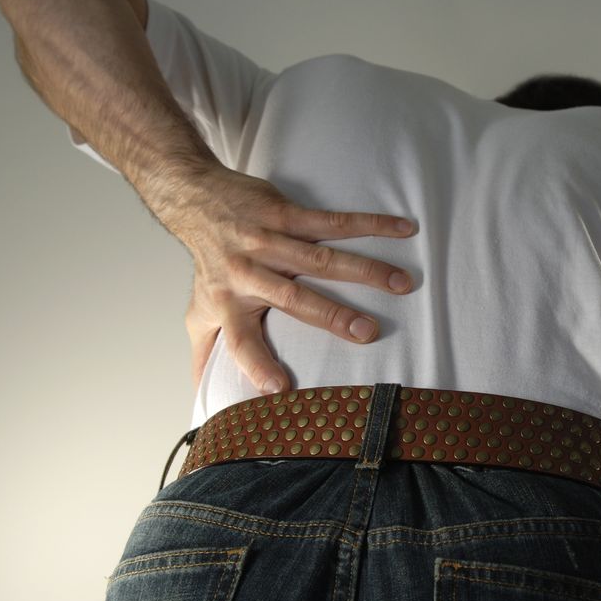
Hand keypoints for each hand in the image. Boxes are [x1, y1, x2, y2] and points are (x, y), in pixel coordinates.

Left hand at [159, 165, 416, 393]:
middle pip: (293, 299)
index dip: (257, 364)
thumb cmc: (208, 265)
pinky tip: (402, 230)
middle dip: (333, 316)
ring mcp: (269, 242)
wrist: (197, 201)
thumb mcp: (199, 313)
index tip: (280, 389)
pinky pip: (332, 222)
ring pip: (321, 260)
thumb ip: (207, 354)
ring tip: (402, 284)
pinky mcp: (286, 215)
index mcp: (229, 304)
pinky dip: (370, 225)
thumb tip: (205, 398)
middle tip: (369, 333)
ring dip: (365, 271)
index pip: (241, 340)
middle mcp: (248, 274)